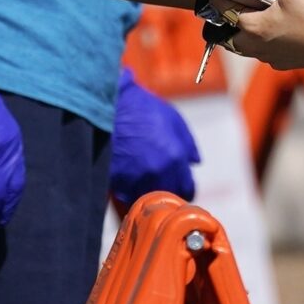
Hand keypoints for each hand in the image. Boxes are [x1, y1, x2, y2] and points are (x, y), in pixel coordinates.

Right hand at [109, 67, 198, 204]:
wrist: (109, 105)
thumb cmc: (142, 109)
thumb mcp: (173, 119)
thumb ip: (188, 144)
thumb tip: (194, 163)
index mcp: (175, 158)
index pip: (187, 190)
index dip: (185, 190)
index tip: (182, 188)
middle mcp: (157, 172)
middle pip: (168, 197)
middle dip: (168, 190)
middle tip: (163, 182)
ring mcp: (135, 178)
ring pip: (147, 198)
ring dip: (147, 191)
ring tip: (144, 180)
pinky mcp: (116, 180)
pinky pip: (126, 194)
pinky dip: (128, 189)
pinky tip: (128, 177)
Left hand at [224, 0, 303, 72]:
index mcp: (252, 27)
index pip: (225, 13)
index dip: (223, 1)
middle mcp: (255, 46)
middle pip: (232, 37)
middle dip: (233, 24)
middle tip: (242, 9)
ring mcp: (268, 57)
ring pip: (248, 48)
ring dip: (248, 36)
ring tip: (259, 20)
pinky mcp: (282, 63)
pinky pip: (266, 55)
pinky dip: (267, 45)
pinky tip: (279, 34)